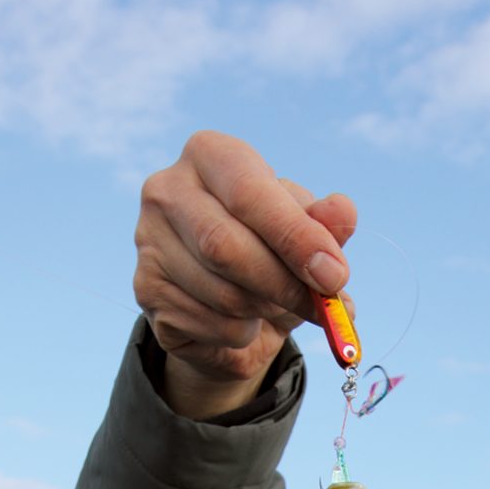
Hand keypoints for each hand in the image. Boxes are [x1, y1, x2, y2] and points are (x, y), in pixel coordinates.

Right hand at [134, 130, 356, 418]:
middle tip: (323, 307)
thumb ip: (324, 225)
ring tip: (274, 304)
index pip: (247, 193)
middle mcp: (166, 191)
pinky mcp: (146, 290)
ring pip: (221, 293)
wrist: (227, 302)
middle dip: (284, 284)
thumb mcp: (303, 234)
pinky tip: (243, 321)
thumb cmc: (271, 250)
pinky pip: (208, 325)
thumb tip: (343, 214)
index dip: (294, 237)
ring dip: (265, 311)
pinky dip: (241, 333)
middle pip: (225, 246)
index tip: (335, 275)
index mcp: (209, 155)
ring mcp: (148, 242)